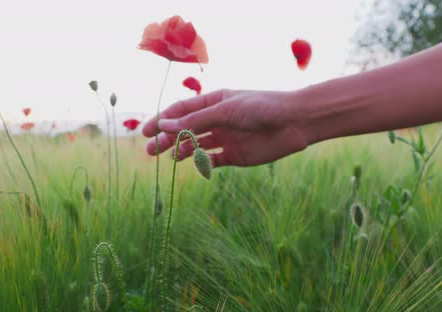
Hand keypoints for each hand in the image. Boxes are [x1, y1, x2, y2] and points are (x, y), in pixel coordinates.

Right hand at [142, 89, 309, 166]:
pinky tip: (191, 164)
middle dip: (167, 138)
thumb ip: (196, 120)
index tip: (145, 132)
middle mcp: (217, 119)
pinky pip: (212, 161)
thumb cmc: (262, 107)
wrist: (296, 122)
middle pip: (185, 130)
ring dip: (181, 151)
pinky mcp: (235, 156)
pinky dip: (201, 163)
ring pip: (196, 146)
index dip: (162, 120)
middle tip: (149, 151)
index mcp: (214, 101)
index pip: (181, 111)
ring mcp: (225, 138)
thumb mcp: (226, 110)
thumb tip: (165, 126)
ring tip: (168, 157)